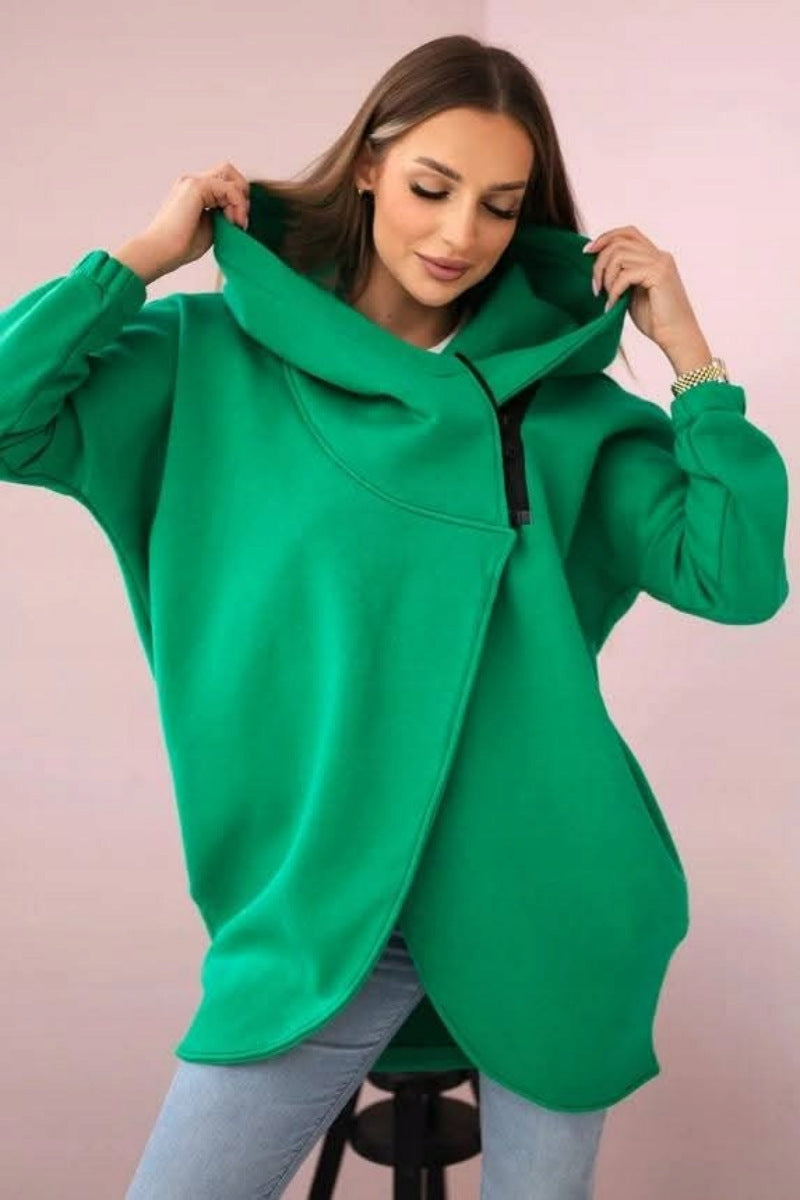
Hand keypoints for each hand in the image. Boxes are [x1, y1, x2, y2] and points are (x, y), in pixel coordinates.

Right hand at [131, 161, 250, 278]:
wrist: (160, 252)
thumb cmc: (181, 246)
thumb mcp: (210, 227)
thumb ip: (223, 214)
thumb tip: (240, 209)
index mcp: (194, 191)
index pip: (225, 182)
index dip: (238, 201)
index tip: (237, 225)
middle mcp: (192, 182)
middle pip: (229, 172)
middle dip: (241, 194)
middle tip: (238, 220)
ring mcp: (193, 181)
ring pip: (231, 177)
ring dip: (240, 201)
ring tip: (235, 223)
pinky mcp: (195, 186)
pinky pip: (229, 188)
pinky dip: (237, 205)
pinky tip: (232, 222)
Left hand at [583, 225, 704, 352]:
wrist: (676, 336)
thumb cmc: (655, 319)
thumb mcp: (632, 292)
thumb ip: (621, 275)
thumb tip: (599, 266)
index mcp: (654, 256)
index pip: (628, 233)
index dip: (605, 237)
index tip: (587, 251)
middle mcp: (659, 255)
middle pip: (619, 242)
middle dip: (600, 262)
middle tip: (595, 286)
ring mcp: (661, 263)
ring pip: (619, 255)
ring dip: (606, 277)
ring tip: (605, 296)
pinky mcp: (659, 275)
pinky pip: (625, 275)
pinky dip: (613, 291)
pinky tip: (612, 305)